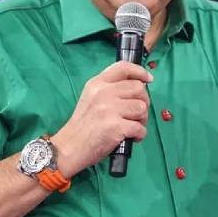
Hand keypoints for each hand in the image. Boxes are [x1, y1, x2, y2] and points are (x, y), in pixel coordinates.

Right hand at [52, 61, 152, 177]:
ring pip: (142, 108)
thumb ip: (110, 89)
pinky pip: (140, 128)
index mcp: (97, 83)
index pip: (123, 67)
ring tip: (132, 127)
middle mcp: (103, 93)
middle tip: (137, 114)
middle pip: (138, 88)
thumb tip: (138, 86)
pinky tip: (131, 138)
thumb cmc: (83, 125)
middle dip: (144, 101)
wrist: (69, 148)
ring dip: (142, 120)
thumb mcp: (91, 98)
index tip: (148, 79)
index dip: (140, 71)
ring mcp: (109, 109)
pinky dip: (140, 135)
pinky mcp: (115, 126)